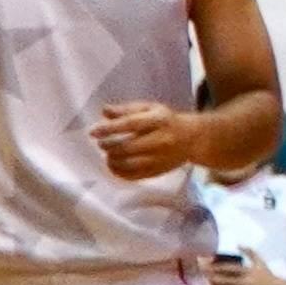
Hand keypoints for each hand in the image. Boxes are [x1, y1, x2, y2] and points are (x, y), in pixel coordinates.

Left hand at [90, 102, 219, 182]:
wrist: (192, 138)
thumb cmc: (165, 120)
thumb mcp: (150, 108)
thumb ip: (127, 110)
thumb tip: (104, 111)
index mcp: (159, 120)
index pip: (130, 124)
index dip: (109, 129)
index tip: (93, 132)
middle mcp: (161, 140)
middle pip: (128, 147)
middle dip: (109, 146)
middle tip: (101, 144)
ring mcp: (161, 158)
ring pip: (130, 164)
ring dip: (113, 161)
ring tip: (108, 155)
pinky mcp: (159, 171)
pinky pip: (135, 176)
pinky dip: (120, 173)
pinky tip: (114, 166)